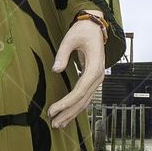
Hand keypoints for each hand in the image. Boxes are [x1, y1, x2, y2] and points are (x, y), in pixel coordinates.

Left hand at [47, 11, 105, 128]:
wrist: (95, 26)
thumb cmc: (83, 31)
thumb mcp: (70, 38)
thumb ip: (62, 54)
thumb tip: (55, 70)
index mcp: (94, 68)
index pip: (80, 91)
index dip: (66, 102)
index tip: (53, 110)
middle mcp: (98, 77)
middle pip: (83, 100)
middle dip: (68, 113)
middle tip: (54, 123)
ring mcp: (97, 79)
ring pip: (85, 101)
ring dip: (71, 113)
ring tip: (58, 124)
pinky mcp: (92, 79)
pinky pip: (85, 97)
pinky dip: (75, 106)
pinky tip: (67, 114)